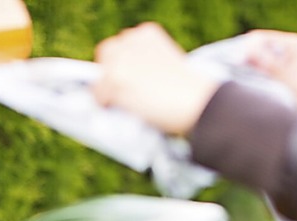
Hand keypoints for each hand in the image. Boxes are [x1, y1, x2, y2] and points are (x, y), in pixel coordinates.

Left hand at [93, 22, 218, 135]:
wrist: (196, 102)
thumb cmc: (192, 93)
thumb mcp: (171, 66)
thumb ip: (151, 66)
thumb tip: (137, 82)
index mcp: (147, 33)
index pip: (125, 45)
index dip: (127, 63)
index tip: (133, 78)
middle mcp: (130, 39)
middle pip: (108, 53)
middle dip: (113, 71)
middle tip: (123, 92)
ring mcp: (120, 59)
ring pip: (102, 75)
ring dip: (111, 89)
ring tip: (128, 105)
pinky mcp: (115, 78)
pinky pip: (100, 94)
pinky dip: (108, 105)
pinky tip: (126, 111)